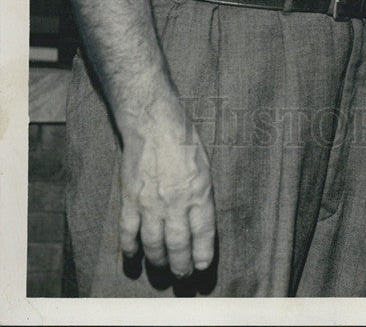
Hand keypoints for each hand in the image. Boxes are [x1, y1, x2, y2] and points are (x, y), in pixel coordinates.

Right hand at [119, 99, 215, 277]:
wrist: (154, 123)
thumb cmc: (183, 141)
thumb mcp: (204, 167)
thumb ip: (201, 195)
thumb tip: (199, 223)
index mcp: (199, 191)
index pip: (203, 233)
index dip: (203, 254)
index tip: (202, 267)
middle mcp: (175, 201)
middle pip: (178, 245)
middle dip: (181, 265)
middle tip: (182, 276)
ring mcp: (151, 202)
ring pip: (153, 243)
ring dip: (158, 261)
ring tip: (161, 270)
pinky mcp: (130, 198)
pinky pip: (128, 231)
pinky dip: (130, 247)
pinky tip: (133, 256)